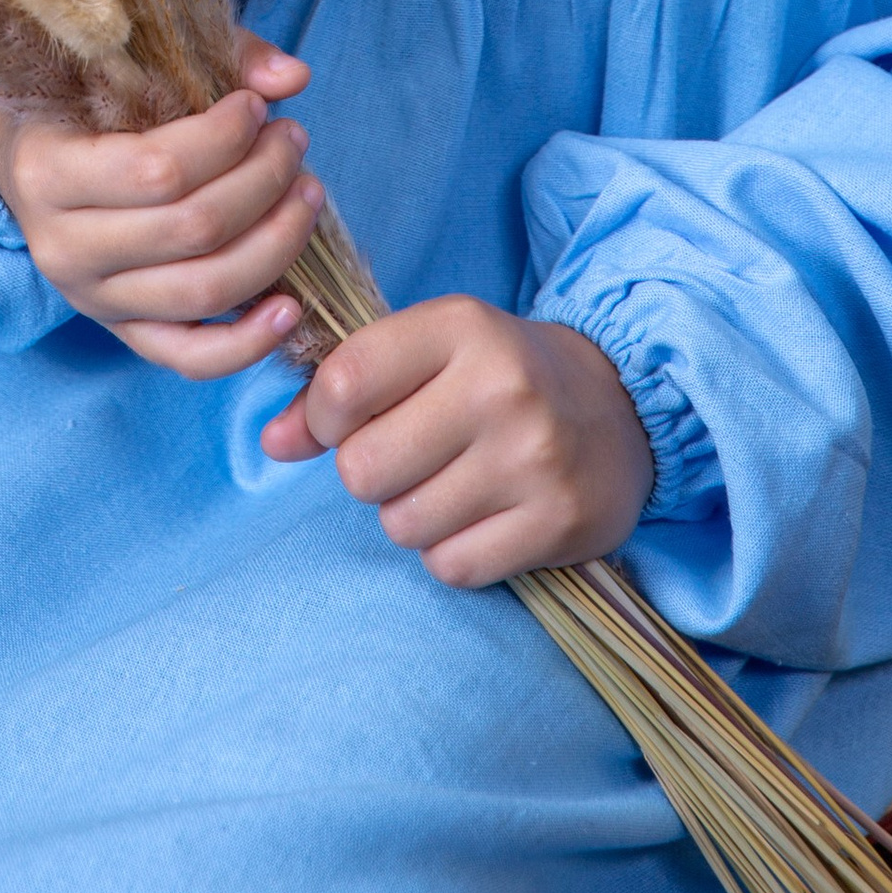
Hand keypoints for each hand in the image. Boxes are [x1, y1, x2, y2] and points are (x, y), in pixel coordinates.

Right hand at [0, 42, 324, 379]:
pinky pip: (190, 358)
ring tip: (306, 196)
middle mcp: (63, 248)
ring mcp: (93, 300)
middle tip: (293, 142)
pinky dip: (247, 344)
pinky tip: (290, 307)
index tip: (257, 107)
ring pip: (203, 291)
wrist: (23, 165)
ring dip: (274, 245)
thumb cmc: (80, 103)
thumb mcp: (126, 66)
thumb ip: (216, 57)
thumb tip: (293, 78)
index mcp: (47, 174)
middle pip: (192, 229)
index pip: (158, 170)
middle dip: (263, 181)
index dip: (225, 139)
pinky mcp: (122, 332)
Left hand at [259, 295, 652, 584]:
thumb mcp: (424, 353)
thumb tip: (272, 443)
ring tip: (450, 483)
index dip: (322, 417)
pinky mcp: (557, 522)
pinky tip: (481, 516)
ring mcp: (533, 459)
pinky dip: (451, 552)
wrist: (619, 409)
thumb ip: (340, 391)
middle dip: (370, 473)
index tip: (345, 421)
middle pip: (364, 469)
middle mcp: (500, 387)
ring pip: (403, 524)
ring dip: (411, 515)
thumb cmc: (497, 376)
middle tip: (409, 456)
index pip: (344, 383)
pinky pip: (452, 566)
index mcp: (462, 326)